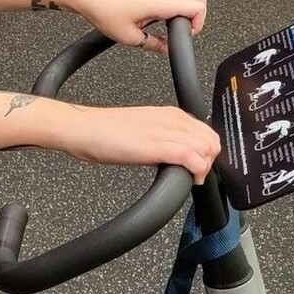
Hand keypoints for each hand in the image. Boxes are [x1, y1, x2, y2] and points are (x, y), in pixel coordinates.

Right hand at [58, 105, 220, 183]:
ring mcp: (166, 132)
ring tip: (190, 178)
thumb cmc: (102, 132)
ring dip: (204, 167)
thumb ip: (161, 137)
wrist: (82, 129)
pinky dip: (197, 171)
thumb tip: (173, 154)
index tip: (196, 165)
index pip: (207, 132)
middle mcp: (172, 119)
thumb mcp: (141, 130)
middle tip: (193, 174)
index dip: (207, 152)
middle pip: (211, 141)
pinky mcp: (157, 146)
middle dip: (209, 161)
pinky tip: (189, 179)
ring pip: (207, 149)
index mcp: (170, 114)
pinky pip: (192, 158)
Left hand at [71, 0, 207, 54]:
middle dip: (198, 17)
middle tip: (182, 32)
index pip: (197, 7)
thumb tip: (166, 50)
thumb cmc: (104, 12)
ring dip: (189, 9)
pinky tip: (164, 18)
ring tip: (175, 26)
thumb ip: (152, 45)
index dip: (198, 24)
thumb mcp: (129, 38)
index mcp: (161, 3)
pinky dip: (177, 4)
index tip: (184, 37)